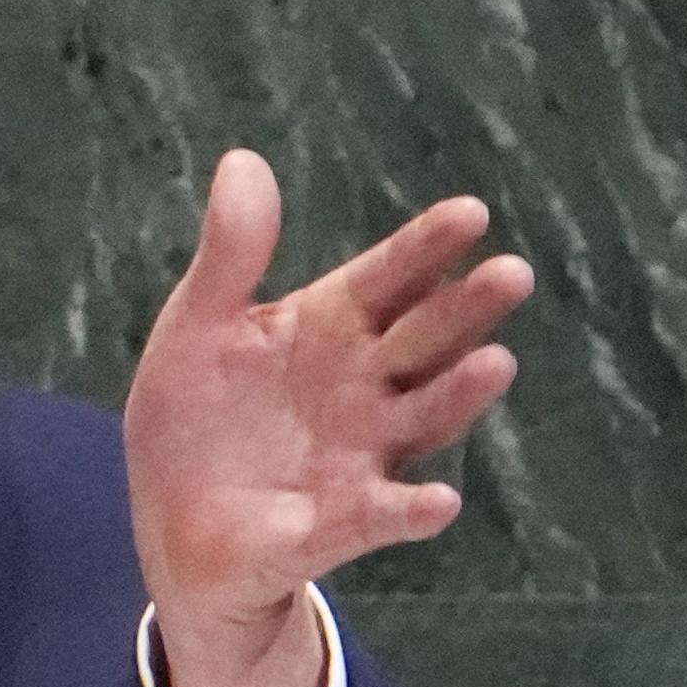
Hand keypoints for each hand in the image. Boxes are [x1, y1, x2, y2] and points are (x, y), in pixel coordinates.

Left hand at [124, 151, 532, 686]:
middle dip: (465, 310)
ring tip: (496, 363)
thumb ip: (230, 255)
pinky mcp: (335, 524)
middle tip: (511, 273)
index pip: (388, 279)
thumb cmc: (198, 419)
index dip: (426, 248)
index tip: (470, 213)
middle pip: (424, 341)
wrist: (176, 527)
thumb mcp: (198, 328)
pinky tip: (437, 502)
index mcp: (329, 329)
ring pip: (422, 419)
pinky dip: (408, 510)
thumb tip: (242, 159)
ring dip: (458, 395)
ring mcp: (358, 456)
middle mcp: (363, 388)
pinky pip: (378, 515)